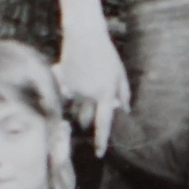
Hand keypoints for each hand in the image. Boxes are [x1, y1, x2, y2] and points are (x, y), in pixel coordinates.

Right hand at [56, 26, 130, 155]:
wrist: (84, 35)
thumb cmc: (106, 54)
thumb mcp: (119, 73)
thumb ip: (124, 94)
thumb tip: (125, 111)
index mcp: (105, 93)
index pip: (103, 124)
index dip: (101, 141)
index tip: (99, 154)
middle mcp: (88, 94)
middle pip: (86, 120)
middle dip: (88, 120)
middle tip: (92, 108)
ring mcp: (74, 89)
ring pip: (76, 106)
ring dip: (80, 104)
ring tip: (86, 82)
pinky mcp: (63, 82)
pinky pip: (68, 95)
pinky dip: (72, 90)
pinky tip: (77, 73)